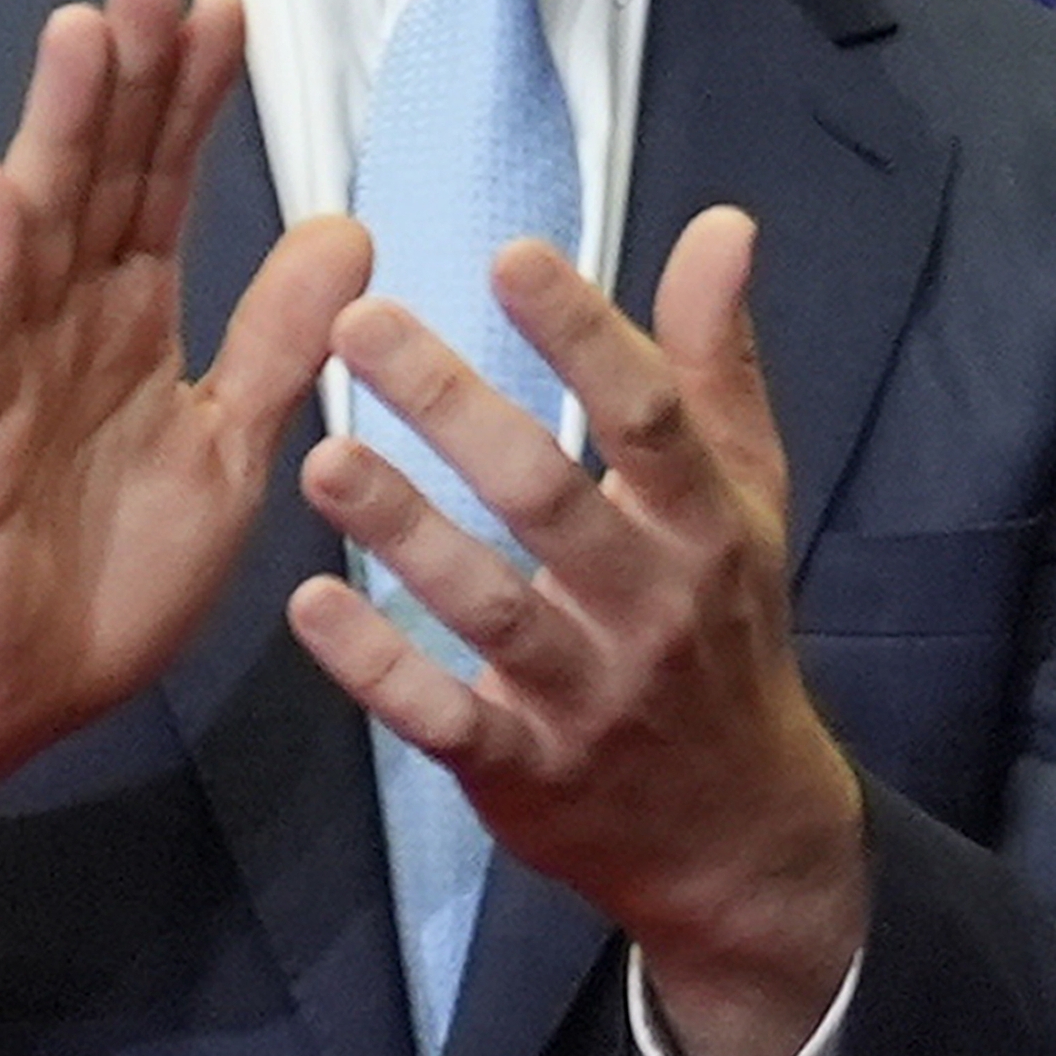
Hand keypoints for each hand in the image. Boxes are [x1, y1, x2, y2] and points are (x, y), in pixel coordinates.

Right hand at [0, 0, 368, 936]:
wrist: (8, 698)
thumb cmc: (107, 576)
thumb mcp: (229, 450)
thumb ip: (277, 341)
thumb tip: (350, 224)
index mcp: (132, 324)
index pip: (166, 185)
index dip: (192, 99)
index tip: (226, 5)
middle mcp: (65, 323)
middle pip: (102, 175)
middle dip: (125, 73)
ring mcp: (5, 370)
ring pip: (38, 227)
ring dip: (59, 129)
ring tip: (83, 30)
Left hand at [289, 209, 867, 1055]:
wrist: (738, 830)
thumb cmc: (725, 629)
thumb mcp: (746, 496)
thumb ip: (714, 362)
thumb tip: (724, 225)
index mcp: (705, 524)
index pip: (647, 414)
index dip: (583, 334)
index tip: (512, 256)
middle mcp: (651, 604)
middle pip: (550, 496)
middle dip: (456, 406)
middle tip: (361, 324)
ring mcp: (586, 694)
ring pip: (488, 606)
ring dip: (403, 531)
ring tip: (319, 456)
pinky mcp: (524, 768)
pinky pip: (445, 718)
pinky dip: (378, 667)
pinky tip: (310, 607)